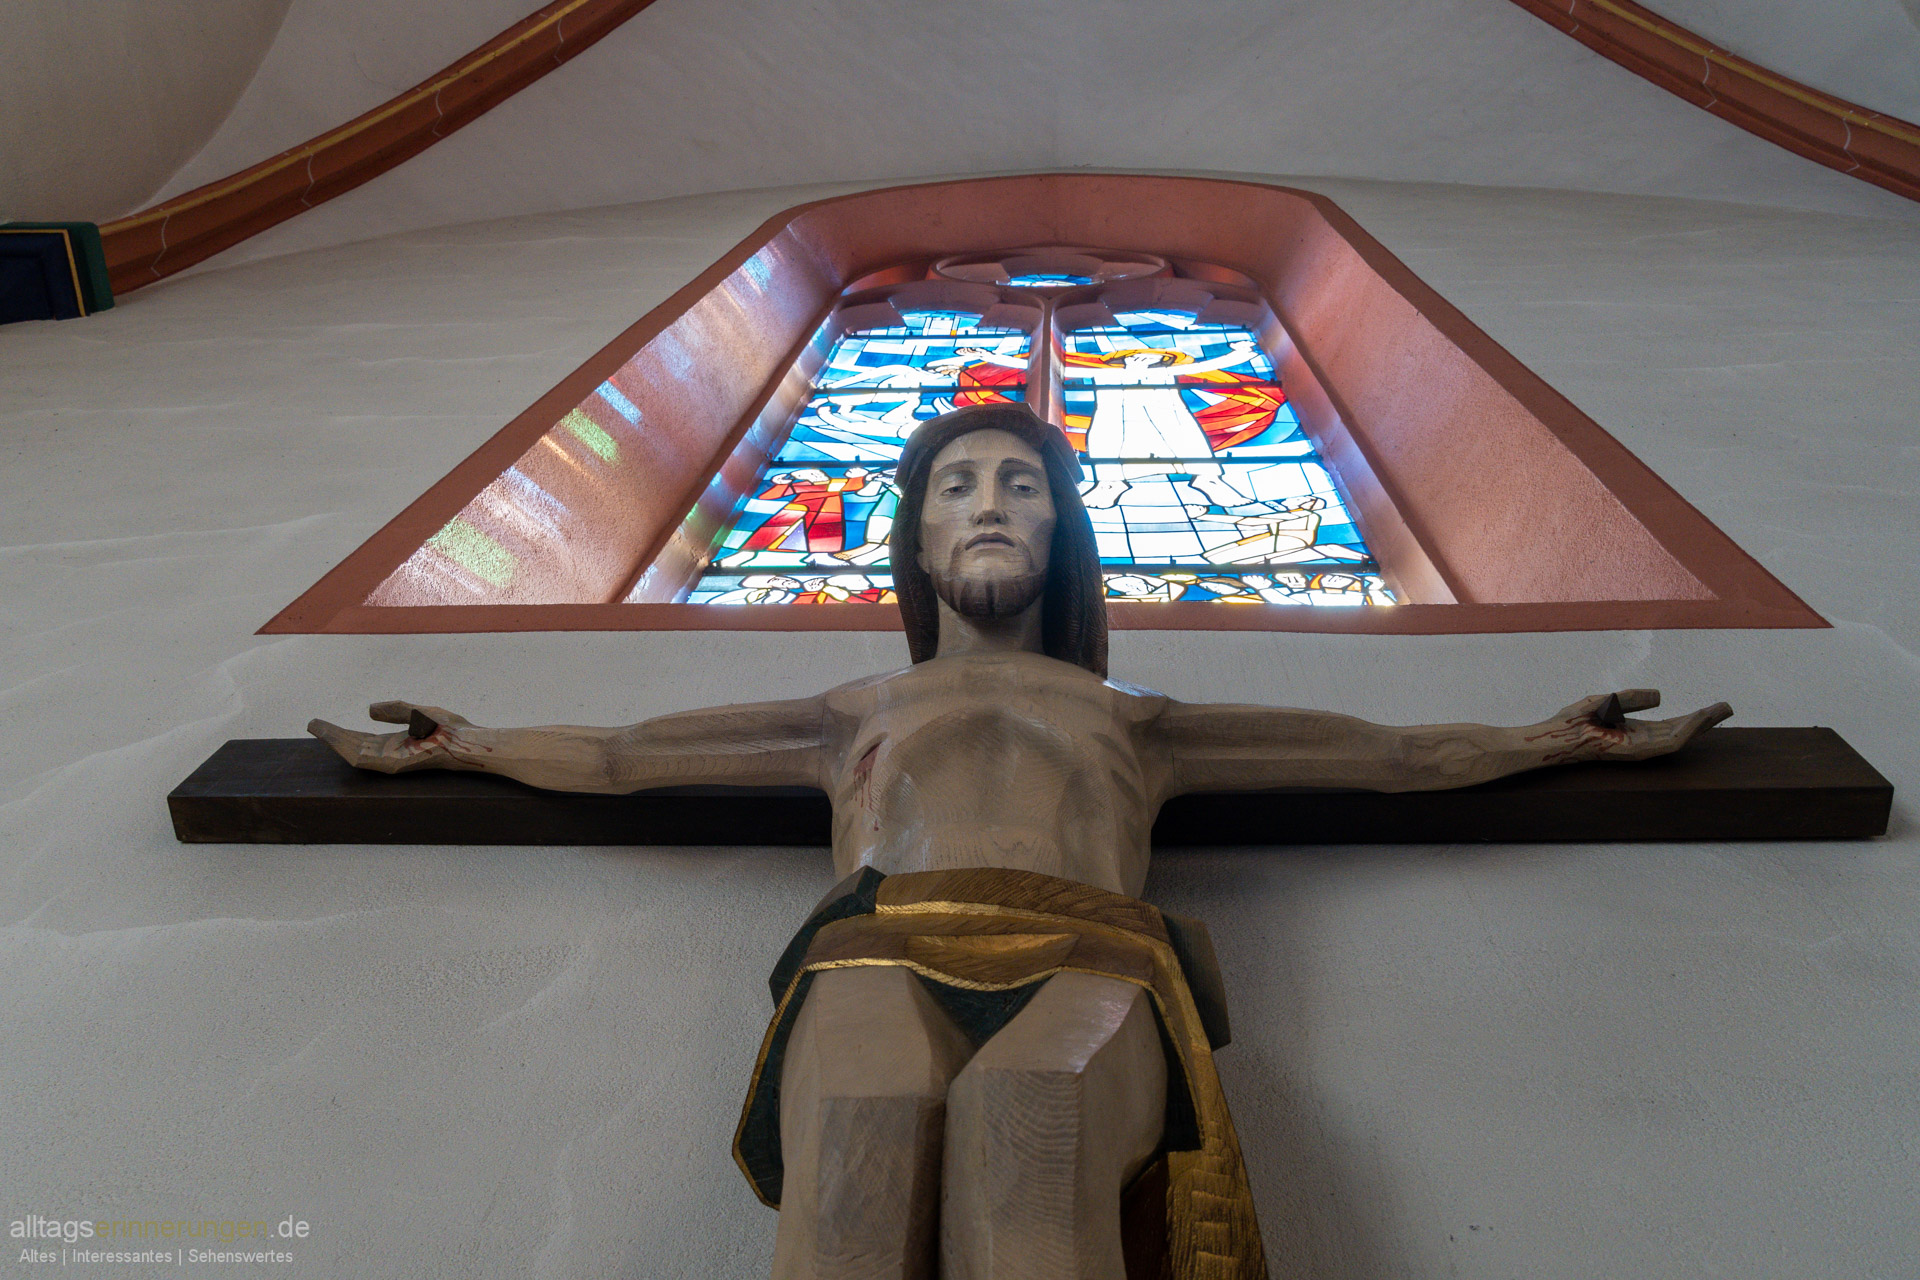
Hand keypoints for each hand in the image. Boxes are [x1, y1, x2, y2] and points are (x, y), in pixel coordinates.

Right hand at [307, 701, 475, 772]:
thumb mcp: (418, 713)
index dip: (343, 733)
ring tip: (315, 726)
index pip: (363, 740)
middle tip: (311, 724)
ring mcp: (392, 761)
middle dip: (332, 737)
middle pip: (354, 747)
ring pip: (353, 754)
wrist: (467, 740)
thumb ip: (395, 710)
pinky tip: (333, 736)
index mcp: (396, 744)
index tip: (326, 723)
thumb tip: (368, 709)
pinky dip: (346, 746)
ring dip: (333, 740)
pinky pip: (364, 758)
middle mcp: (391, 754)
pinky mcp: (394, 764)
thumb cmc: (451, 730)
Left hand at [1526, 689, 1731, 764]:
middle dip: (1705, 721)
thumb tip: (1661, 696)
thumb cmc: (1573, 722)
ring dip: (1702, 724)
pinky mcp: (1637, 751)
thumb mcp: (1606, 702)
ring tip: (1722, 710)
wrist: (1555, 735)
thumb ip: (1632, 699)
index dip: (1691, 717)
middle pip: (1680, 731)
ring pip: (1680, 738)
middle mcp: (1640, 741)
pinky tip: (1700, 718)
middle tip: (1728, 708)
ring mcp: (1640, 748)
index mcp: (1633, 731)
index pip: (1669, 725)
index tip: (1711, 707)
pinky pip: (1668, 743)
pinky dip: (1686, 730)